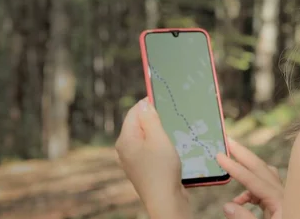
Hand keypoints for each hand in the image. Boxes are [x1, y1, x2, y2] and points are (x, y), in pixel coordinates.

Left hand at [115, 98, 190, 217]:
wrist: (166, 201)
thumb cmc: (162, 169)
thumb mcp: (158, 138)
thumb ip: (150, 118)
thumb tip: (144, 103)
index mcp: (125, 140)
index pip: (134, 112)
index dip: (148, 103)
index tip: (164, 98)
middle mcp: (125, 149)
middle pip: (139, 124)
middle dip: (155, 118)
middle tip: (171, 115)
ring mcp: (133, 160)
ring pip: (146, 137)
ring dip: (159, 132)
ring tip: (173, 131)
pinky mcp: (143, 169)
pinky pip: (150, 149)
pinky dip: (161, 145)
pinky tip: (172, 147)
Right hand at [217, 138, 283, 218]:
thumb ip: (244, 218)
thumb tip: (227, 206)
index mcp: (281, 201)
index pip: (253, 179)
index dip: (234, 168)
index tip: (219, 156)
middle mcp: (284, 196)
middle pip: (261, 169)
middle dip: (243, 154)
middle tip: (228, 141)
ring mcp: (283, 199)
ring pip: (264, 176)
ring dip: (246, 169)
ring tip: (230, 162)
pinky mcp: (280, 205)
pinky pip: (264, 190)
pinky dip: (249, 191)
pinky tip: (238, 201)